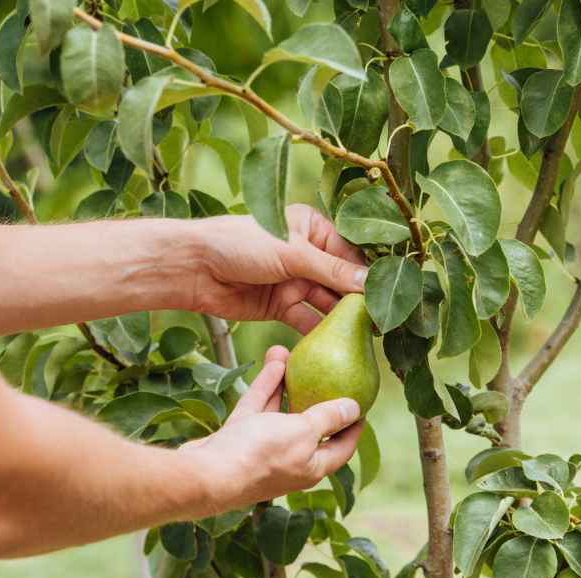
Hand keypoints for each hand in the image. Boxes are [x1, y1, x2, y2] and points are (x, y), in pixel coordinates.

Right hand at [182, 346, 362, 508]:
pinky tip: (277, 360)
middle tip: (330, 373)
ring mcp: (262, 449)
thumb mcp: (304, 432)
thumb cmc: (260, 455)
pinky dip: (268, 386)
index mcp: (312, 467)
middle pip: (310, 426)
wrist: (206, 473)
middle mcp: (289, 460)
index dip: (354, 426)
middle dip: (318, 397)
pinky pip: (258, 407)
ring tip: (297, 355)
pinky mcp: (239, 438)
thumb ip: (329, 418)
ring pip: (281, 412)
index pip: (342, 446)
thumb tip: (355, 408)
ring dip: (289, 384)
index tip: (362, 403)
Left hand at [188, 205, 367, 332]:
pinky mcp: (280, 305)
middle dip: (358, 301)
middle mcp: (306, 253)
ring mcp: (293, 281)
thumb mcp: (291, 253)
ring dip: (341, 320)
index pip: (349, 254)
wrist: (194, 268)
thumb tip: (370, 283)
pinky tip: (335, 346)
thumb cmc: (240, 244)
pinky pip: (306, 320)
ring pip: (326, 303)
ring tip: (365, 338)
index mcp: (311, 228)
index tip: (387, 296)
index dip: (367, 276)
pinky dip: (318, 333)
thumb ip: (331, 270)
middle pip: (340, 280)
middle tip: (382, 323)